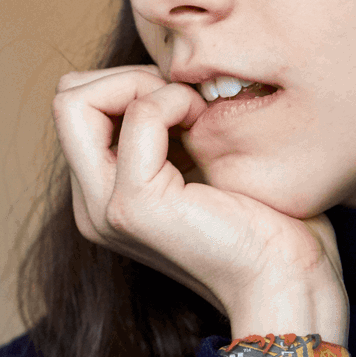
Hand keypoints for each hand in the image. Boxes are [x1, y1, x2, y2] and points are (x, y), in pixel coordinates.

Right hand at [53, 65, 349, 343]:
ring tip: (194, 114)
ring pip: (77, 99)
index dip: (127, 84)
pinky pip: (137, 115)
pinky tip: (207, 124)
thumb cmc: (267, 223)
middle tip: (185, 102)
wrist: (289, 282)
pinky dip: (174, 102)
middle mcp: (91, 204)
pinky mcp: (133, 205)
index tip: (184, 103)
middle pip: (66, 97)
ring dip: (144, 86)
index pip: (78, 105)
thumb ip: (167, 129)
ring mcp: (104, 208)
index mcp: (102, 196)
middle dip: (126, 77)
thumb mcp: (202, 162)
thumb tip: (164, 73)